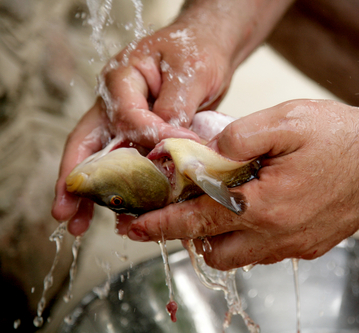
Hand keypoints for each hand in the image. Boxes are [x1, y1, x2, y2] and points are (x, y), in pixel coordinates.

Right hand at [52, 22, 233, 234]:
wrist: (208, 52)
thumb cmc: (196, 52)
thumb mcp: (190, 71)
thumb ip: (176, 105)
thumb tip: (166, 142)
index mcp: (123, 77)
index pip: (127, 115)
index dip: (149, 138)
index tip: (173, 150)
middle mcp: (115, 101)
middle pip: (88, 140)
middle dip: (76, 177)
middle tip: (66, 210)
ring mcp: (124, 120)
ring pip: (101, 157)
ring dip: (90, 190)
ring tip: (77, 222)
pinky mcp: (139, 137)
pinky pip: (125, 164)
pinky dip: (121, 187)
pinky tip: (119, 212)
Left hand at [122, 99, 358, 269]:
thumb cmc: (340, 135)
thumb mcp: (286, 120)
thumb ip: (238, 135)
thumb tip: (207, 151)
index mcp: (265, 205)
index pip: (197, 222)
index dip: (160, 224)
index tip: (133, 225)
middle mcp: (278, 235)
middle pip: (213, 251)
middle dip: (185, 237)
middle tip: (167, 217)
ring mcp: (296, 245)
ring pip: (238, 257)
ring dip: (216, 239)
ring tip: (209, 211)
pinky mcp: (311, 246)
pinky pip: (265, 253)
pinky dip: (245, 239)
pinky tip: (249, 212)